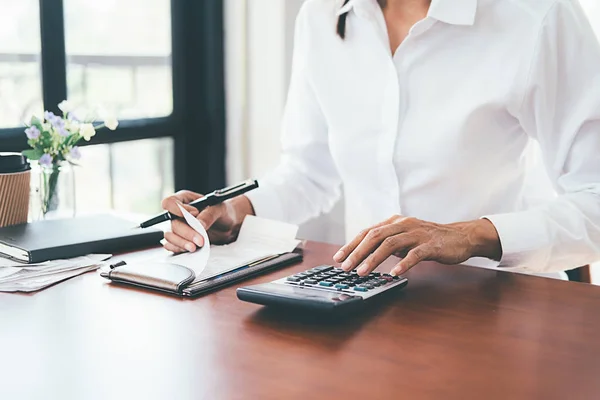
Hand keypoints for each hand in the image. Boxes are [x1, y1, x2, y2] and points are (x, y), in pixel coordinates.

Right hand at [160, 191, 254, 252]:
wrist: (228, 226)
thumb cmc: (223, 212)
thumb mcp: (220, 209)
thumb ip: (209, 214)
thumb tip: (199, 224)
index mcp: (184, 200)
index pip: (170, 202)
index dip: (177, 209)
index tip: (194, 214)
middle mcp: (178, 213)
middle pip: (172, 223)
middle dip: (187, 233)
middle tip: (200, 240)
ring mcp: (178, 227)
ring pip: (170, 236)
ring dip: (182, 243)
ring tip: (195, 247)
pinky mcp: (180, 240)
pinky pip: (172, 246)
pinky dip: (179, 249)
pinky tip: (190, 249)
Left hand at [332, 215, 501, 276]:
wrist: (461, 237)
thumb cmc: (430, 239)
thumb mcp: (405, 238)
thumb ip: (388, 243)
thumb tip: (367, 254)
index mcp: (395, 222)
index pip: (368, 232)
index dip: (352, 244)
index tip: (339, 257)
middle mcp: (403, 225)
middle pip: (375, 236)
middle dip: (357, 252)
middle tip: (345, 267)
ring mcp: (417, 234)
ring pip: (390, 244)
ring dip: (374, 259)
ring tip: (362, 272)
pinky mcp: (431, 245)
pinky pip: (414, 255)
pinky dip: (403, 263)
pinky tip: (394, 273)